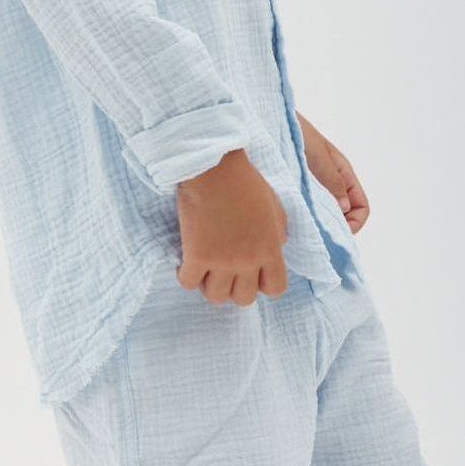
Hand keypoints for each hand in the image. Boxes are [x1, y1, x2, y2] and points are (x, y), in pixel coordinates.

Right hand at [174, 148, 289, 305]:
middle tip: (224, 271)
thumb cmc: (243, 180)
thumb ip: (279, 232)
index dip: (262, 284)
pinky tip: (186, 262)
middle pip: (244, 299)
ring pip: (216, 297)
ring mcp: (222, 260)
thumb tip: (277, 248)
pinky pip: (188, 283)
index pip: (275, 289)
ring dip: (209, 285)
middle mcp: (248, 260)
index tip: (250, 272)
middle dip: (234, 288)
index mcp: (270, 248)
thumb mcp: (273, 205)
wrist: (213, 166)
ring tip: (204, 269)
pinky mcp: (196, 255)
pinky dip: (185, 276)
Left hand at [295, 111, 369, 234]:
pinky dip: (304, 215)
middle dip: (334, 227)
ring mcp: (314, 185)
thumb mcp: (317, 154)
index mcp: (343, 173)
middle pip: (344, 214)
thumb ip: (331, 179)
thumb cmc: (296, 130)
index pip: (361, 207)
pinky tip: (291, 216)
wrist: (269, 118)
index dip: (354, 223)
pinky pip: (307, 206)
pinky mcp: (296, 186)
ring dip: (318, 222)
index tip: (336, 232)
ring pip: (325, 212)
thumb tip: (343, 209)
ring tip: (303, 226)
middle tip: (316, 233)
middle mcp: (331, 181)